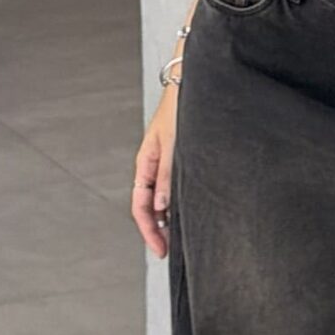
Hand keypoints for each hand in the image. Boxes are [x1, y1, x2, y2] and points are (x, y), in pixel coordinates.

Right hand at [132, 94, 176, 259]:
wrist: (193, 83)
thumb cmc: (181, 107)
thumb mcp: (173, 143)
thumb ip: (168, 174)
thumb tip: (161, 207)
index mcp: (146, 163)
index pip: (141, 206)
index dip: (149, 231)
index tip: (160, 250)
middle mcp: (155, 166)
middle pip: (150, 207)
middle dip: (158, 231)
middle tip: (170, 252)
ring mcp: (168, 163)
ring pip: (164, 199)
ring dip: (170, 218)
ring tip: (182, 238)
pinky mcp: (182, 159)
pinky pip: (176, 187)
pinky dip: (180, 203)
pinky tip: (191, 213)